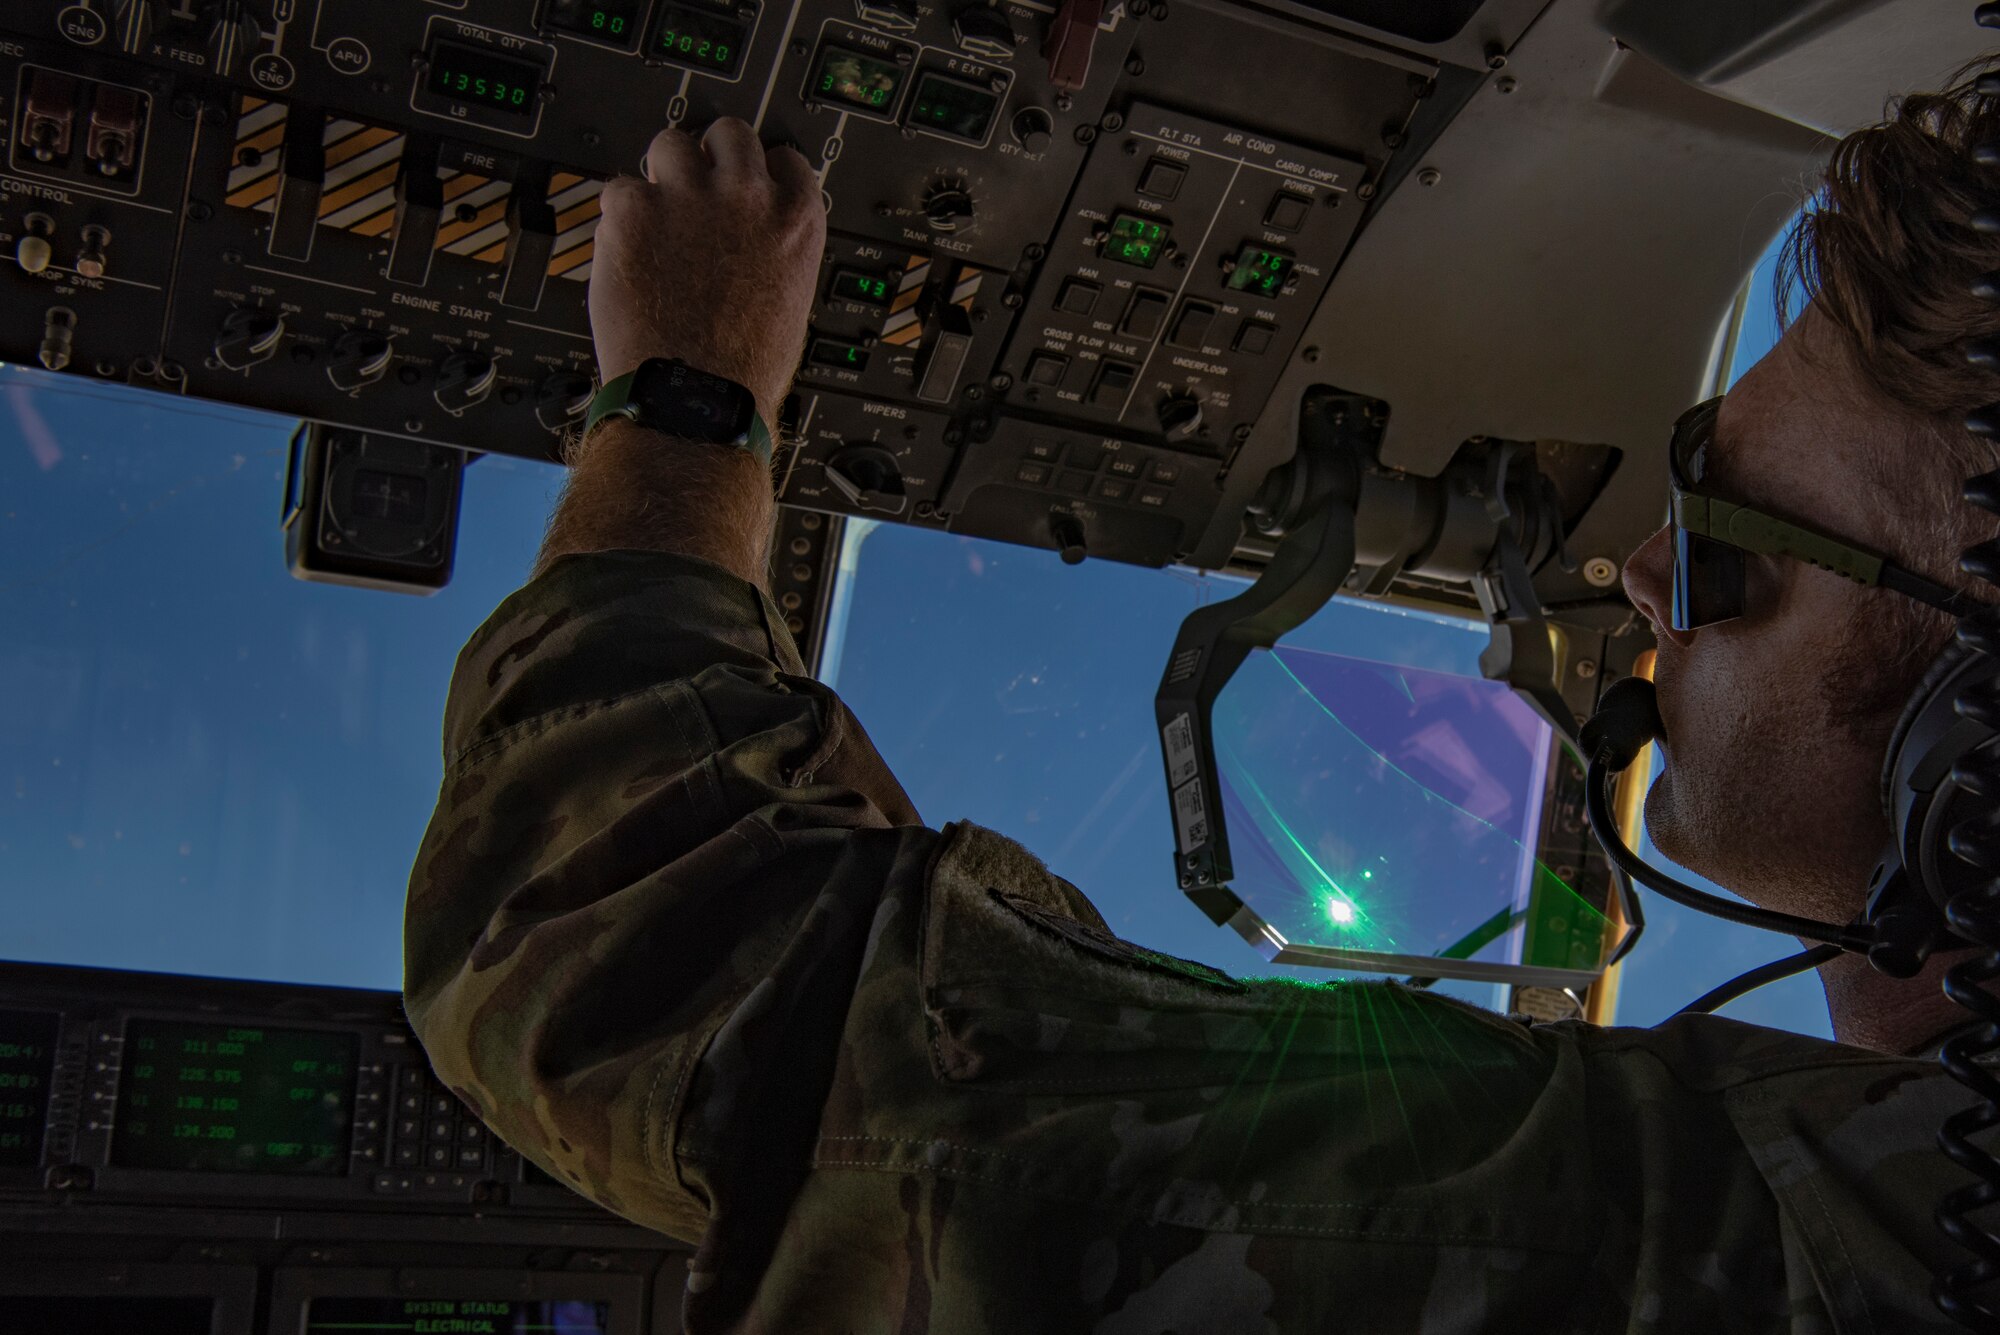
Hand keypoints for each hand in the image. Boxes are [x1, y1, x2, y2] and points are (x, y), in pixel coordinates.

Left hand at [588, 119, 825, 422]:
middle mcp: (746, 196)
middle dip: (709, 156)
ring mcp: (688, 198)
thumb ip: (772, 248)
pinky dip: (618, 218)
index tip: (743, 185)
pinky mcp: (634, 211)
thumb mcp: (787, 299)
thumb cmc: (742, 369)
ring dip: (660, 175)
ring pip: (669, 145)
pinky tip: (627, 252)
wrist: (695, 401)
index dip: (759, 172)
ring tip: (654, 218)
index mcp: (795, 220)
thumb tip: (750, 233)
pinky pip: (618, 189)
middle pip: (728, 134)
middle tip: (693, 188)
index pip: (783, 158)